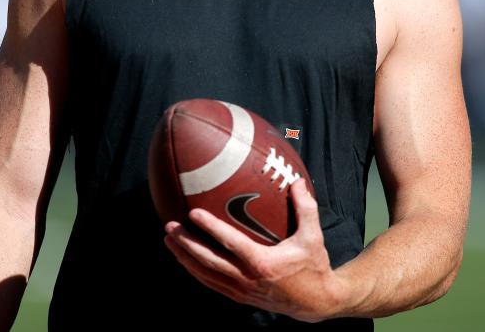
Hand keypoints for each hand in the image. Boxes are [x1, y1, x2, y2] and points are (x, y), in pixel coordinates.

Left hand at [163, 179, 348, 322]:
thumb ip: (305, 208)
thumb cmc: (314, 266)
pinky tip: (184, 258)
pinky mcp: (240, 298)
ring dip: (184, 258)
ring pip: (205, 275)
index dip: (210, 228)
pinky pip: (211, 283)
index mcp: (262, 263)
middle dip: (186, 244)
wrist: (316, 303)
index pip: (230, 243)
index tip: (192, 212)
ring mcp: (241, 291)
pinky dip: (195, 270)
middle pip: (208, 261)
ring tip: (168, 240)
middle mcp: (247, 279)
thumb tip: (297, 180)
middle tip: (169, 226)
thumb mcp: (312, 237)